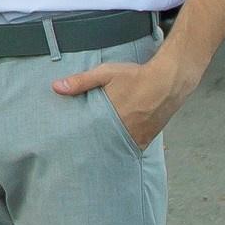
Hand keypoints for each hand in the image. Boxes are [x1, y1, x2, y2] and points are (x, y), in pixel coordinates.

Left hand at [51, 53, 181, 149]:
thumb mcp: (106, 73)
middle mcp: (125, 133)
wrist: (168, 81)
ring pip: (118, 148)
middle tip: (83, 151)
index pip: (90, 138)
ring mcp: (138, 138)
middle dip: (94, 146)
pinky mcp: (147, 139)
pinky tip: (116, 145)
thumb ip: (81, 81)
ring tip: (98, 149)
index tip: (72, 145)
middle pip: (104, 145)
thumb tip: (56, 87)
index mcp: (111, 120)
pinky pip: (132, 147)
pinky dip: (125, 146)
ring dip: (109, 147)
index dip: (81, 141)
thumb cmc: (136, 77)